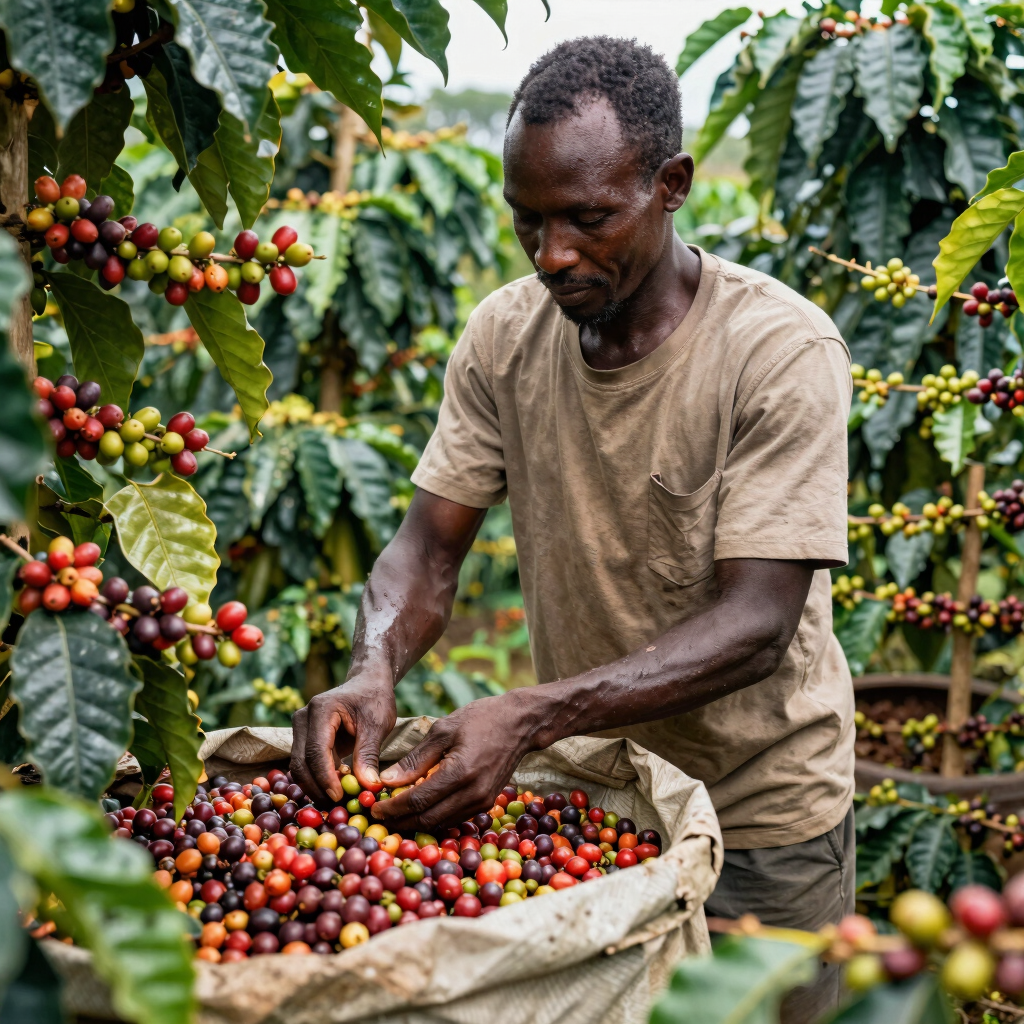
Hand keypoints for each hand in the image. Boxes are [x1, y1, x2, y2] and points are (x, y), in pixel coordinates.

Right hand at [289, 671, 395, 802]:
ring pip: (299, 767)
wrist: (367, 684)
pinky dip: (318, 780)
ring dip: (316, 787)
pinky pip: (306, 764)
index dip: (325, 777)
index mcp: (320, 709)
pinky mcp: (304, 739)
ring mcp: (300, 729)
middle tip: (338, 807)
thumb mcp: (377, 724)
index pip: (315, 751)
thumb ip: (369, 754)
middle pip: (301, 762)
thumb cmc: (374, 699)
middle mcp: (303, 718)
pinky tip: (336, 792)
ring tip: (339, 802)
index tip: (339, 797)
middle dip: (317, 788)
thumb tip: (367, 786)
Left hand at [371, 690, 537, 832]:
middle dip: (400, 821)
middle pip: (428, 819)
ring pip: (441, 823)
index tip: (373, 807)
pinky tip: (418, 809)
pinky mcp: (486, 803)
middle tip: (378, 817)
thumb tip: (386, 781)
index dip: (393, 808)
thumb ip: (415, 759)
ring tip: (393, 815)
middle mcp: (473, 793)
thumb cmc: (481, 718)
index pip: (418, 801)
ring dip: (415, 822)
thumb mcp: (443, 730)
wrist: (520, 723)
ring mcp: (482, 801)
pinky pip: (453, 818)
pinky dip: (433, 817)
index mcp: (460, 772)